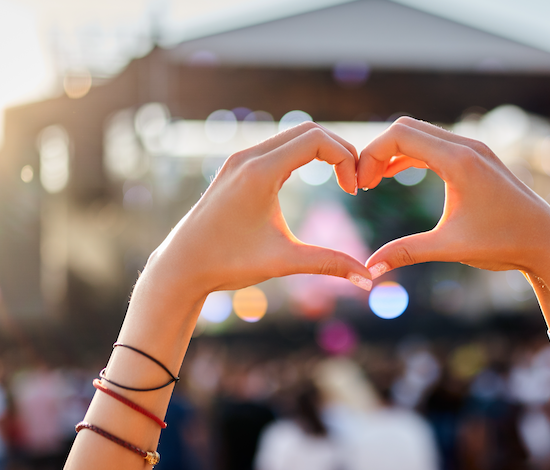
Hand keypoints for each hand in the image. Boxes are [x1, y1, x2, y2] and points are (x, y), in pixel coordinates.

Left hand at [143, 122, 372, 303]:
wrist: (181, 267)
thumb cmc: (228, 263)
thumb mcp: (284, 261)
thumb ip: (329, 264)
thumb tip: (369, 280)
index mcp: (260, 172)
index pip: (317, 140)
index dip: (346, 159)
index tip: (355, 191)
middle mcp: (248, 157)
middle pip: (309, 130)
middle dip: (340, 151)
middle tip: (355, 182)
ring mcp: (239, 160)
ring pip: (293, 136)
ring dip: (322, 151)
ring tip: (342, 180)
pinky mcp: (235, 168)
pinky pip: (277, 147)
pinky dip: (303, 154)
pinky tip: (315, 178)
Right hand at [357, 117, 549, 331]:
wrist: (547, 243)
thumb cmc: (503, 244)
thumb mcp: (449, 248)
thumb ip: (406, 252)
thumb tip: (369, 269)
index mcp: (459, 161)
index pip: (399, 136)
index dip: (371, 155)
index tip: (360, 186)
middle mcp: (467, 147)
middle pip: (406, 128)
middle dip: (377, 151)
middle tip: (361, 183)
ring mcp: (474, 149)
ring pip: (420, 134)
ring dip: (394, 153)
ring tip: (372, 181)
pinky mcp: (478, 158)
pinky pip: (435, 145)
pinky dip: (411, 156)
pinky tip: (395, 176)